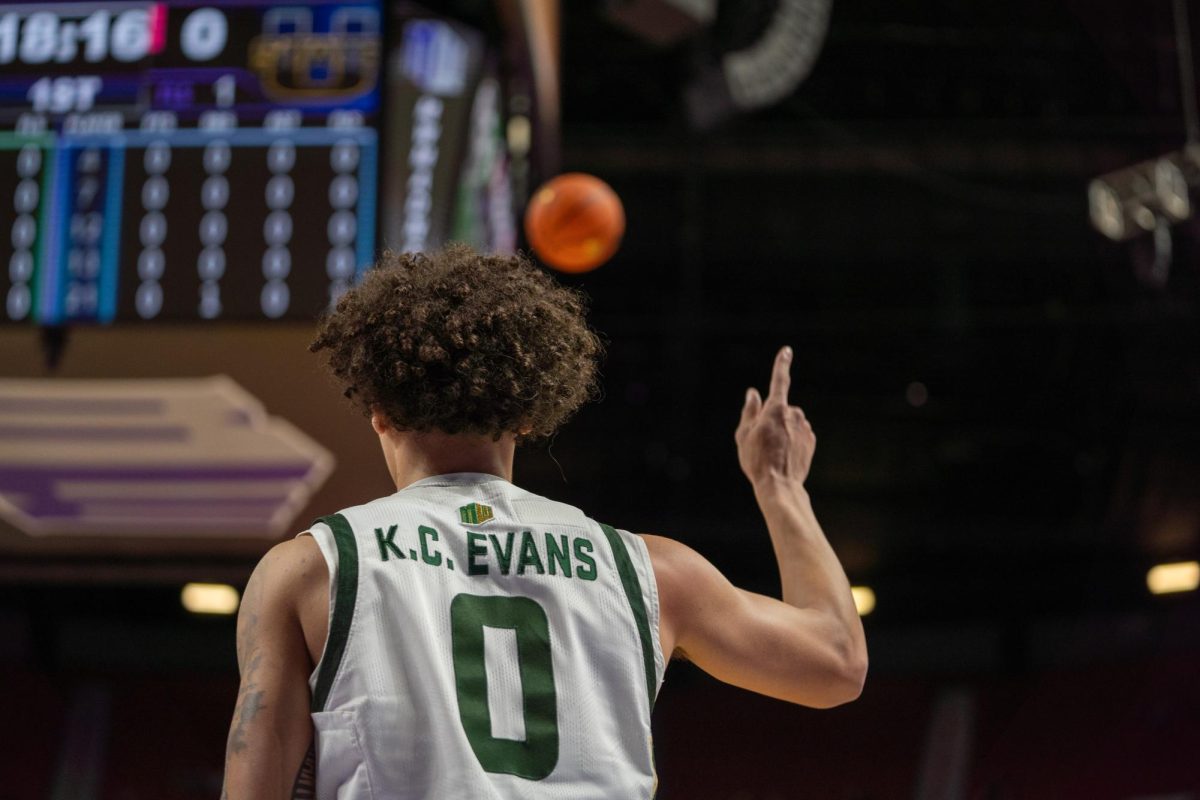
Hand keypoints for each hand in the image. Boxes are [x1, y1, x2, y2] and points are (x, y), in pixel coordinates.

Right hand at [735, 346, 815, 488]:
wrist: (779, 485)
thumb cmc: (757, 459)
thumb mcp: (743, 434)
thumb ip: (749, 411)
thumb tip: (753, 393)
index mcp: (776, 408)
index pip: (779, 380)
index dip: (781, 364)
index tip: (786, 351)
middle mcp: (794, 414)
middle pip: (780, 410)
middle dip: (771, 419)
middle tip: (760, 441)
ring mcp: (805, 427)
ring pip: (790, 423)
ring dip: (782, 432)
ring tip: (771, 453)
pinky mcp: (811, 440)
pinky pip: (798, 435)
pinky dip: (791, 442)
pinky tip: (783, 457)